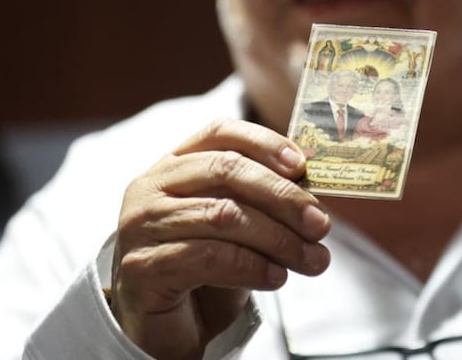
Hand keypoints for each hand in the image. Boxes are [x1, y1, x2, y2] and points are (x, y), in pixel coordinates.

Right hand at [110, 119, 330, 359]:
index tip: (302, 165)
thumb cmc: (204, 270)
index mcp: (174, 165)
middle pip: (226, 170)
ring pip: (223, 215)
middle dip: (282, 197)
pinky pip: (210, 257)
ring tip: (311, 259)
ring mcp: (141, 225)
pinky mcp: (143, 266)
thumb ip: (261, 202)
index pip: (220, 132)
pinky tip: (277, 277)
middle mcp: (151, 187)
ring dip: (278, 239)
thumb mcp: (237, 226)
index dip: (265, 143)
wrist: (166, 328)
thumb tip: (313, 197)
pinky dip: (253, 266)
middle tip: (320, 224)